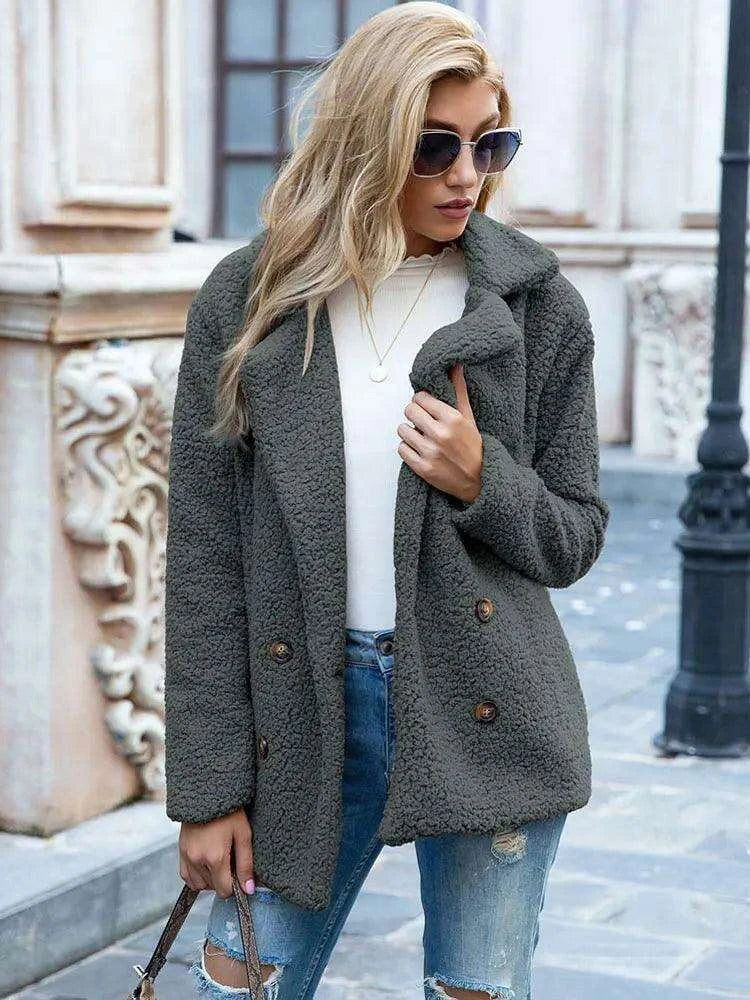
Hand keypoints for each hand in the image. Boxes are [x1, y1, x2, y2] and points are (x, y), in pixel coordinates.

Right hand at [178, 807, 254, 899]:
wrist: (207, 793)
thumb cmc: (229, 811)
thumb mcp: (243, 835)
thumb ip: (246, 864)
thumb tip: (248, 889)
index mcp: (215, 857)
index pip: (224, 890)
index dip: (235, 886)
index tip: (239, 873)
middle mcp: (197, 860)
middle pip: (212, 887)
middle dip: (223, 879)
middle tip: (231, 859)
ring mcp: (186, 856)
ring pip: (198, 884)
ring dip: (210, 879)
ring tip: (219, 861)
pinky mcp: (180, 851)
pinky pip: (186, 876)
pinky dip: (196, 875)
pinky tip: (206, 862)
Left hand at [396, 362, 482, 502]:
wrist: (479, 480)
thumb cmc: (473, 447)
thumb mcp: (468, 417)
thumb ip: (458, 391)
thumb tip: (455, 366)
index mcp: (452, 419)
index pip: (421, 398)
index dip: (421, 401)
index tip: (426, 406)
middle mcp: (440, 434)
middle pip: (409, 411)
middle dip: (414, 414)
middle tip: (422, 421)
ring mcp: (430, 452)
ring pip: (402, 430)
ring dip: (409, 432)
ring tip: (421, 436)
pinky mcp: (422, 468)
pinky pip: (401, 449)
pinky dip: (407, 448)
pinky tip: (418, 448)